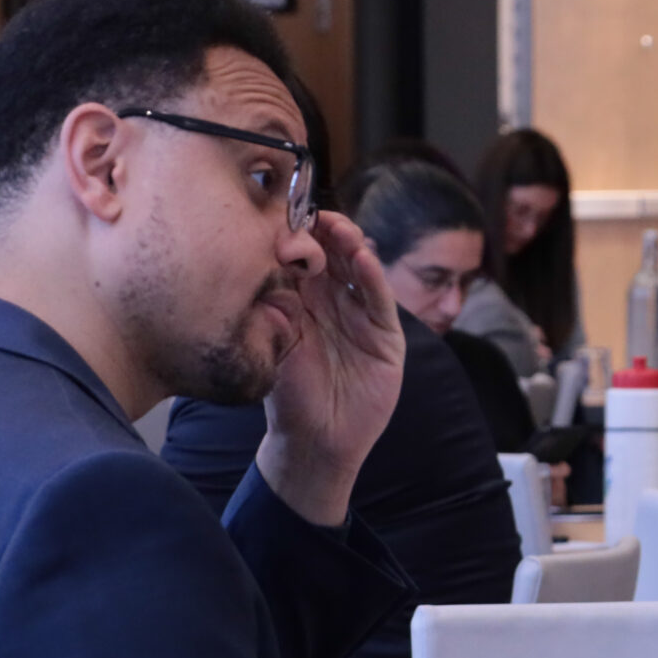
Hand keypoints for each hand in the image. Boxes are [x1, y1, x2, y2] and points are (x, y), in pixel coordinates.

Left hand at [255, 211, 404, 525]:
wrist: (316, 440)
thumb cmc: (288, 396)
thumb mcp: (274, 344)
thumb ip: (276, 306)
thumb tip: (272, 262)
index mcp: (300, 299)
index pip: (302, 254)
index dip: (296, 234)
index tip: (285, 220)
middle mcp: (332, 301)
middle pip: (333, 253)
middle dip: (326, 231)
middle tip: (315, 217)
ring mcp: (361, 316)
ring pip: (359, 268)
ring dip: (350, 245)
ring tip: (341, 230)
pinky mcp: (385, 336)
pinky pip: (381, 300)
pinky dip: (374, 278)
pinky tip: (364, 258)